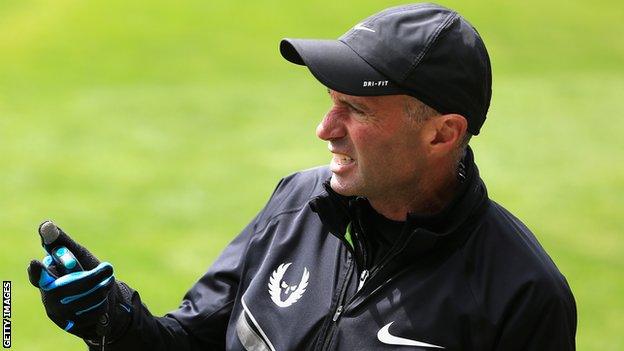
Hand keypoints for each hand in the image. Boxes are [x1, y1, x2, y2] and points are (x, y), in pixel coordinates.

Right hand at [27, 221, 132, 342]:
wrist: (104, 298)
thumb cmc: (85, 271)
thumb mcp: (77, 256)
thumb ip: (62, 243)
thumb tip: (45, 225)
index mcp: (47, 277)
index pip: (38, 276)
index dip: (36, 271)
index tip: (35, 263)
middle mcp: (49, 297)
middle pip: (69, 287)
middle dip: (92, 277)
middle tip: (108, 268)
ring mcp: (60, 313)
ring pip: (84, 300)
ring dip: (101, 288)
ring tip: (107, 282)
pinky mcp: (73, 325)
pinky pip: (93, 313)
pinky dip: (103, 304)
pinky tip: (103, 301)